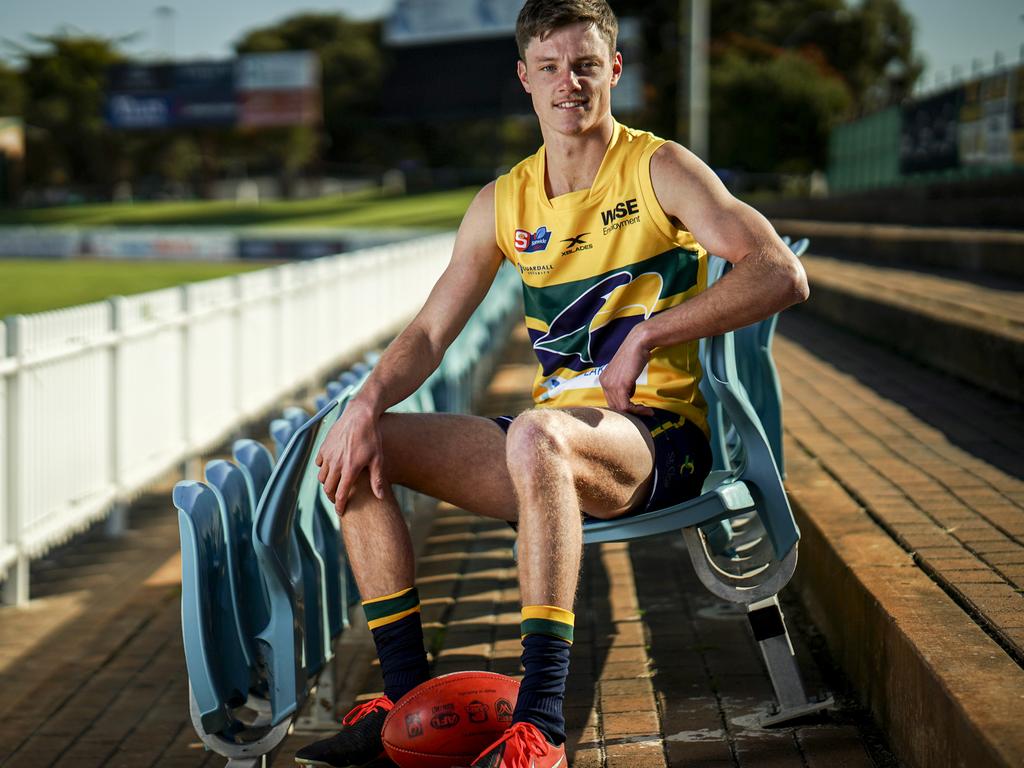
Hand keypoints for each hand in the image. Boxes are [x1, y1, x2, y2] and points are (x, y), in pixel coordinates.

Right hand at [315, 397, 385, 514]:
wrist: (360, 415)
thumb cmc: (372, 437)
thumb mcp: (378, 459)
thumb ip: (377, 479)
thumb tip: (380, 497)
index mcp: (349, 469)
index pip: (341, 494)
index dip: (340, 506)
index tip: (341, 512)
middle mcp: (336, 464)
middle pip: (328, 488)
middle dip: (332, 497)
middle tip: (338, 500)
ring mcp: (328, 455)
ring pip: (322, 477)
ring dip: (327, 484)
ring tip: (334, 486)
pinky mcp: (324, 447)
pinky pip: (319, 464)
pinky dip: (323, 469)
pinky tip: (331, 469)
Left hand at [599, 329, 654, 416]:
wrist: (639, 343)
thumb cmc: (636, 355)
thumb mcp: (626, 372)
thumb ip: (625, 385)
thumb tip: (629, 396)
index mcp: (604, 379)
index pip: (611, 400)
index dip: (624, 407)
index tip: (638, 408)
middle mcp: (604, 382)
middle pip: (614, 406)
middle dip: (630, 411)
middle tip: (644, 412)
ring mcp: (610, 385)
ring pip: (621, 408)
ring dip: (636, 412)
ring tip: (648, 411)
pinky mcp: (620, 386)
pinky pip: (626, 406)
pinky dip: (638, 411)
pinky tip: (647, 410)